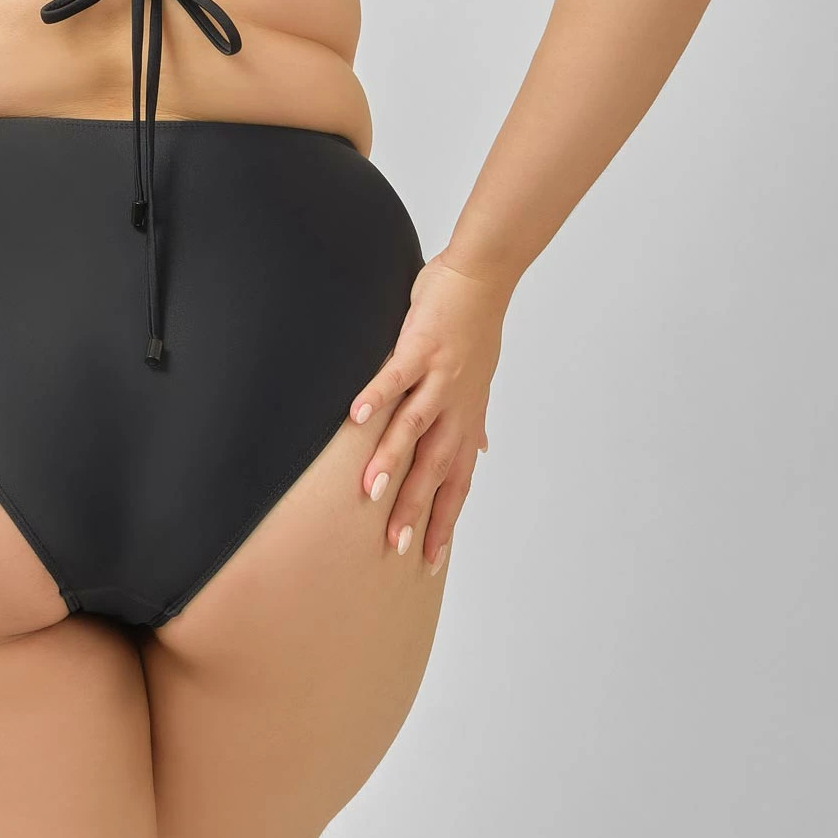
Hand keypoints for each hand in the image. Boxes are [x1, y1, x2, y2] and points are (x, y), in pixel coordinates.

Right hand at [347, 250, 504, 572]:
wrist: (482, 277)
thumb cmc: (473, 328)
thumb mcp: (480, 382)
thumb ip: (473, 419)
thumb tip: (482, 448)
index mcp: (465, 417)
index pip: (456, 481)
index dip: (444, 520)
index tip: (429, 559)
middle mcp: (456, 405)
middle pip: (436, 468)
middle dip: (416, 509)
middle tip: (395, 546)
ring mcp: (439, 377)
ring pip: (415, 428)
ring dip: (392, 461)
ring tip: (370, 493)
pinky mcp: (420, 347)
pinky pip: (396, 377)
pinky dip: (377, 396)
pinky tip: (356, 418)